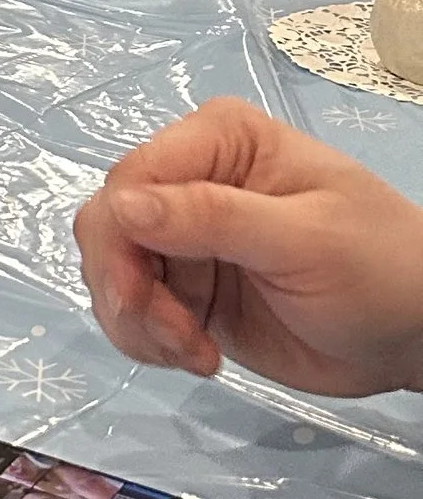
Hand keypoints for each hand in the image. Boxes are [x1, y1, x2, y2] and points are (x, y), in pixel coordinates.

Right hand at [75, 98, 422, 396]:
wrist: (415, 336)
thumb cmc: (380, 269)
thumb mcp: (304, 240)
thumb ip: (213, 217)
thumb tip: (121, 205)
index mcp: (220, 142)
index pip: (131, 178)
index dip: (120, 239)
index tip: (142, 298)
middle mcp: (190, 180)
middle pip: (107, 225)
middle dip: (127, 288)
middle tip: (177, 338)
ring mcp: (185, 238)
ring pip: (110, 272)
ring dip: (139, 322)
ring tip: (196, 353)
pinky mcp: (186, 289)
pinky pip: (132, 311)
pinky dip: (149, 340)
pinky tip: (198, 356)